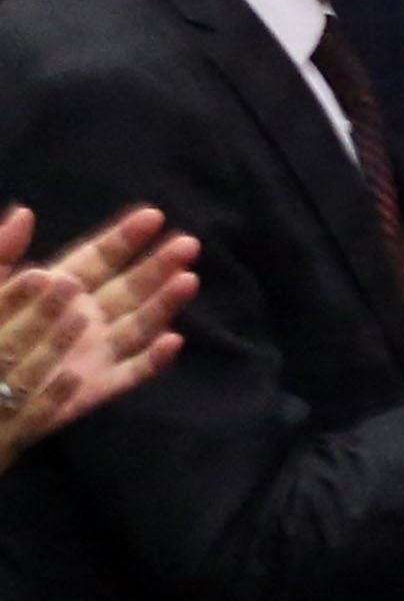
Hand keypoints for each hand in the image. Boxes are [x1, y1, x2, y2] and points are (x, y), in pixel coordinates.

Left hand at [0, 205, 198, 468]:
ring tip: (187, 280)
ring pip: (140, 324)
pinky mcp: (97, 389)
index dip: (125, 238)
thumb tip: (24, 212)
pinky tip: (173, 340)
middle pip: (130, 288)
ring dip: (165, 303)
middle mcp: (85, 318)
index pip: (99, 259)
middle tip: (187, 244)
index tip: (153, 216)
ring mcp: (94, 353)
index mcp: (57, 290)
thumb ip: (2, 252)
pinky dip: (154, 360)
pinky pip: (131, 373)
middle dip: (159, 265)